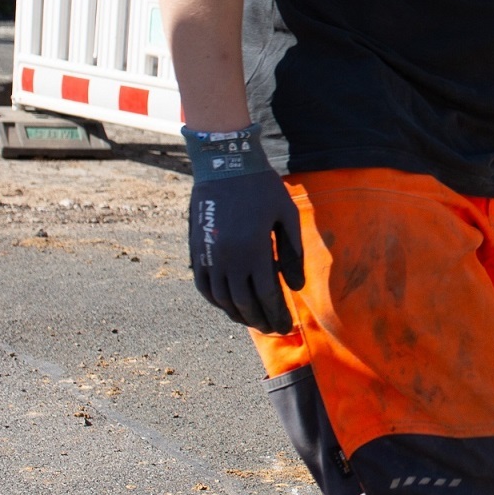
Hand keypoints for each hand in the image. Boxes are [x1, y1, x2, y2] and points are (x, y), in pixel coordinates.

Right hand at [182, 125, 304, 333]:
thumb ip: (293, 253)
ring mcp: (208, 257)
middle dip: (261, 320)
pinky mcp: (196, 251)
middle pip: (244, 303)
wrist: (225, 165)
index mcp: (253, 251)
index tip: (287, 327)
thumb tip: (297, 287)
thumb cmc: (262, 188)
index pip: (266, 296)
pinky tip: (229, 305)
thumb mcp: (286, 216)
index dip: (277, 314)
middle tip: (274, 329)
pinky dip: (216, 301)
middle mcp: (228, 259)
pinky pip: (204, 286)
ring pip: (222, 299)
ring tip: (255, 321)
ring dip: (239, 314)